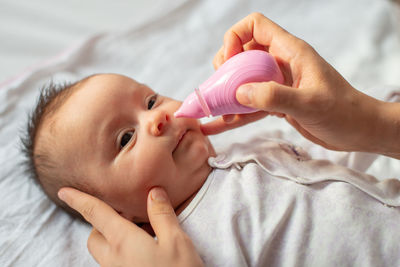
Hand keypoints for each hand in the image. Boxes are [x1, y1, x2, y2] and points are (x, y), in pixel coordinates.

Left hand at [58, 187, 202, 266]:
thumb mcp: (177, 242)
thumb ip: (162, 215)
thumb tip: (154, 192)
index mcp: (123, 242)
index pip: (95, 214)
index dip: (79, 200)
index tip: (64, 191)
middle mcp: (113, 259)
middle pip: (94, 235)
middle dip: (102, 221)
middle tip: (128, 213)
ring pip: (102, 251)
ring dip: (112, 237)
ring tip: (141, 231)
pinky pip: (113, 262)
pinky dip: (120, 250)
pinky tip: (144, 250)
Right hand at [202, 13, 398, 156]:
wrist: (358, 131)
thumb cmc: (343, 112)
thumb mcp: (310, 103)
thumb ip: (275, 96)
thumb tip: (240, 93)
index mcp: (290, 52)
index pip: (256, 26)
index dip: (235, 38)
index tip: (229, 62)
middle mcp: (280, 63)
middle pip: (242, 53)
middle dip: (225, 68)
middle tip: (220, 89)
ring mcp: (277, 83)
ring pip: (243, 80)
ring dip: (227, 92)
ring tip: (212, 109)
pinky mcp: (277, 103)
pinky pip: (250, 104)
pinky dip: (235, 114)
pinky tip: (219, 125)